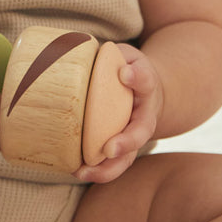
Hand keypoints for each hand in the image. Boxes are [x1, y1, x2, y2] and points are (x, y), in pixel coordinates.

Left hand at [75, 43, 161, 183]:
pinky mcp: (120, 149)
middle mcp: (144, 115)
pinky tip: (74, 170)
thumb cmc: (129, 70)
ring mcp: (133, 136)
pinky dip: (94, 170)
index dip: (137, 77)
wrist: (147, 93)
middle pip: (140, 133)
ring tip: (83, 171)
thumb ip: (112, 54)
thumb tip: (85, 50)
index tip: (125, 73)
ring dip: (107, 168)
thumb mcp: (125, 55)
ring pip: (126, 158)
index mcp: (146, 87)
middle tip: (110, 149)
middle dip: (126, 142)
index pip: (145, 80)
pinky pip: (110, 164)